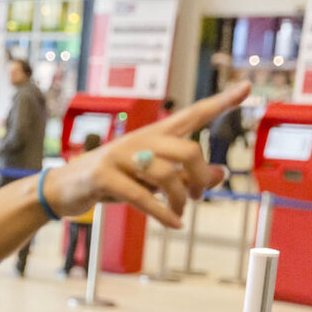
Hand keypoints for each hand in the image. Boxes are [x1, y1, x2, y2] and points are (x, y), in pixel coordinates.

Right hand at [43, 82, 249, 228]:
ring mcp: (119, 157)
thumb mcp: (149, 179)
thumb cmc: (109, 182)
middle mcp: (138, 140)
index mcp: (152, 135)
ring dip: (181, 200)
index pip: (192, 114)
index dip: (221, 102)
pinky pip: (141, 196)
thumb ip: (185, 175)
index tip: (248, 87)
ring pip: (167, 175)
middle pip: (188, 150)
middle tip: (198, 197)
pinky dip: (163, 213)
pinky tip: (175, 224)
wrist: (63, 189)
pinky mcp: (103, 176)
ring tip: (180, 213)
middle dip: (200, 177)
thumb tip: (220, 174)